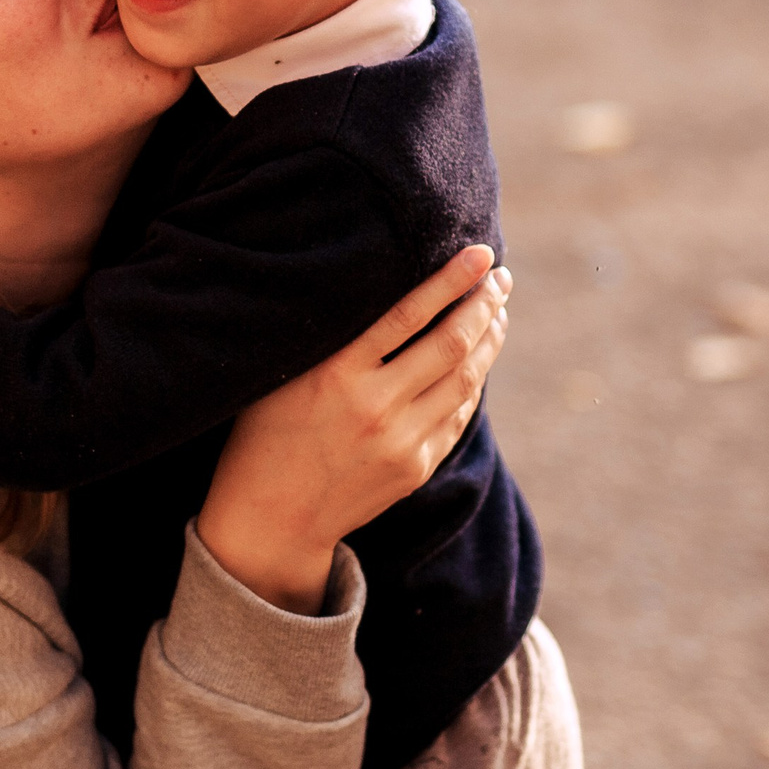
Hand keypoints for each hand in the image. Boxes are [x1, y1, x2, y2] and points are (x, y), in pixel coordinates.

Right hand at [197, 247, 510, 612]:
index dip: (450, 280)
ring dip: (489, 339)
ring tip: (498, 310)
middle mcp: (373, 407)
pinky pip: (458, 415)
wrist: (272, 516)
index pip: (408, 313)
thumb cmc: (267, 430)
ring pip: (465, 379)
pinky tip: (479, 358)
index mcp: (335, 375)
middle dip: (483, 304)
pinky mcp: (415, 468)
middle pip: (451, 344)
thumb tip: (383, 283)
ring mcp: (400, 442)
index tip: (479, 252)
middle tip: (500, 276)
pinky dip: (473, 381)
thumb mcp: (283, 374)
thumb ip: (330, 337)